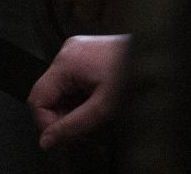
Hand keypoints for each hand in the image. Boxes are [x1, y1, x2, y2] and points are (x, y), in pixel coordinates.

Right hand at [29, 34, 127, 150]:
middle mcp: (65, 52)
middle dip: (61, 114)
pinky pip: (69, 77)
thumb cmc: (134, 77)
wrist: (153, 55)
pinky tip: (95, 99)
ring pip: (58, 86)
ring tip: (94, 111)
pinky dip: (78, 94)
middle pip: (47, 92)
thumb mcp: (104, 108)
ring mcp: (73, 49)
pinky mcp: (82, 51)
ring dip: (71, 105)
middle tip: (83, 128)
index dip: (47, 122)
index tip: (64, 137)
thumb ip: (73, 126)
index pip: (37, 98)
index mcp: (65, 63)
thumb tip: (47, 140)